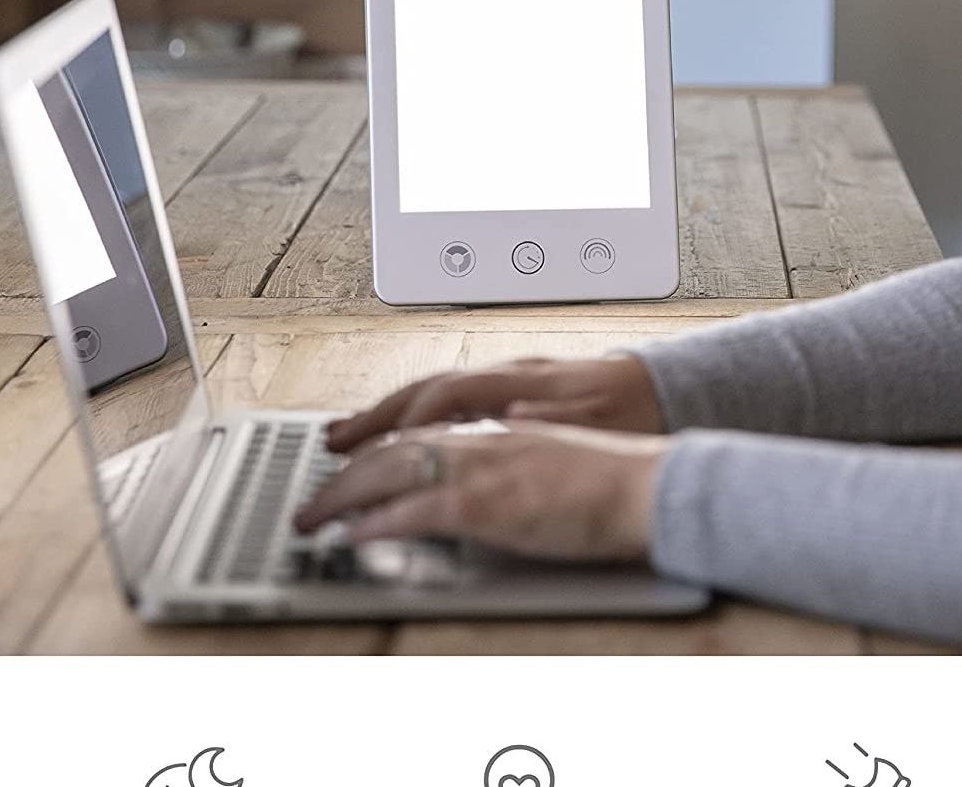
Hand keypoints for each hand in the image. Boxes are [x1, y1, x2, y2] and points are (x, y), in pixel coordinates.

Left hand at [294, 422, 666, 560]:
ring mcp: (482, 466)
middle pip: (399, 442)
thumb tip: (496, 480)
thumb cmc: (619, 481)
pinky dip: (376, 521)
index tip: (354, 452)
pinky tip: (352, 536)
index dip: (384, 438)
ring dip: (344, 493)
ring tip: (313, 517)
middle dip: (349, 466)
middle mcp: (486, 436)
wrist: (648, 485)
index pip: (429, 425)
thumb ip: (521, 463)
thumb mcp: (560, 460)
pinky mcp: (484, 502)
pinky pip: (412, 509)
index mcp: (505, 425)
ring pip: (392, 469)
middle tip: (315, 491)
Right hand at [325, 355, 662, 452]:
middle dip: (376, 414)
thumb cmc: (637, 411)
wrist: (672, 392)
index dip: (400, 420)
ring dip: (391, 412)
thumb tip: (510, 415)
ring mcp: (513, 378)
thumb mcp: (596, 423)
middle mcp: (511, 372)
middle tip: (332, 442)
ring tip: (350, 435)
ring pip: (438, 391)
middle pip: (428, 387)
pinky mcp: (522, 390)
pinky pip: (457, 398)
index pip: (445, 393)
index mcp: (524, 378)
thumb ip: (547, 420)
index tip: (363, 447)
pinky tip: (407, 430)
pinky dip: (422, 413)